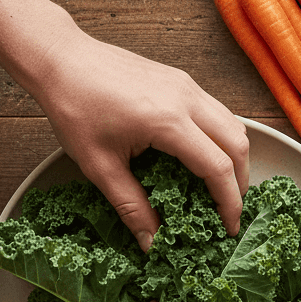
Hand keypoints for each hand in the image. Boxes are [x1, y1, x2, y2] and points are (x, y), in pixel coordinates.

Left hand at [35, 26, 249, 247]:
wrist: (60, 59)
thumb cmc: (74, 107)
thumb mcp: (99, 166)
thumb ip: (132, 206)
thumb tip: (151, 242)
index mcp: (168, 122)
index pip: (218, 167)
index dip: (229, 203)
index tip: (228, 227)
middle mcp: (187, 100)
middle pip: (238, 146)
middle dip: (240, 183)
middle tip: (227, 209)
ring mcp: (188, 86)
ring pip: (234, 125)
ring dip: (236, 158)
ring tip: (221, 185)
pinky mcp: (182, 81)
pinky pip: (218, 112)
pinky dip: (222, 138)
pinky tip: (204, 154)